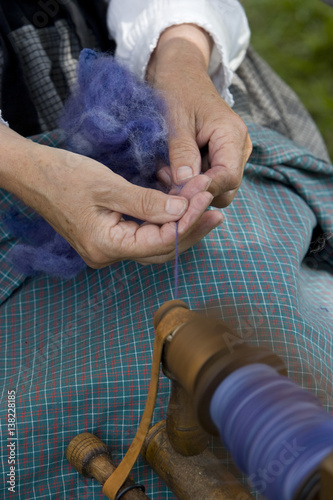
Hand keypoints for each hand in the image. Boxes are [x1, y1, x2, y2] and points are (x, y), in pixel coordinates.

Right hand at [0, 125, 222, 266]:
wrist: (32, 174)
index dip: (187, 221)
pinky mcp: (109, 236)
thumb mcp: (107, 185)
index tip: (206, 198)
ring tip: (203, 205)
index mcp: (106, 246)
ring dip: (179, 224)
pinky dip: (163, 220)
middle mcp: (109, 254)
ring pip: (155, 242)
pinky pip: (143, 233)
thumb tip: (181, 210)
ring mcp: (109, 247)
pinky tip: (178, 206)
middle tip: (215, 208)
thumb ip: (146, 202)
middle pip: (161, 248)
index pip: (160, 242)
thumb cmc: (62, 176)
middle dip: (190, 227)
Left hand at [147, 24, 252, 207]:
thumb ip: (182, 153)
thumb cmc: (178, 90)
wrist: (180, 73)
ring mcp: (231, 156)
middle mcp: (239, 149)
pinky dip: (188, 181)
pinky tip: (171, 167)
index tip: (177, 192)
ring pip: (215, 190)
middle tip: (166, 180)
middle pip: (225, 190)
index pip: (228, 178)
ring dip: (190, 188)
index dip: (204, 190)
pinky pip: (207, 181)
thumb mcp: (176, 120)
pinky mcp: (219, 159)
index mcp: (233, 136)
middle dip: (196, 192)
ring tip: (166, 169)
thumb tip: (185, 184)